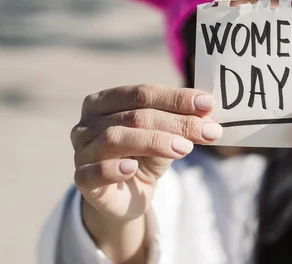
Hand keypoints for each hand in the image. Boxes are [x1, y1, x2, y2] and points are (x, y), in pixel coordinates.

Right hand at [71, 85, 221, 222]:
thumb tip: (208, 112)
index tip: (208, 104)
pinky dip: (113, 168)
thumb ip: (180, 121)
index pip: (142, 94)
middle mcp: (88, 123)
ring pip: (116, 139)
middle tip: (208, 130)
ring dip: (154, 142)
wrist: (127, 197)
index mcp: (105, 101)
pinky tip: (132, 168)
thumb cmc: (145, 156)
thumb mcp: (165, 135)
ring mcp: (82, 150)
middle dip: (176, 122)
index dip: (176, 98)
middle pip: (134, 116)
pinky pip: (92, 173)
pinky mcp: (82, 180)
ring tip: (184, 148)